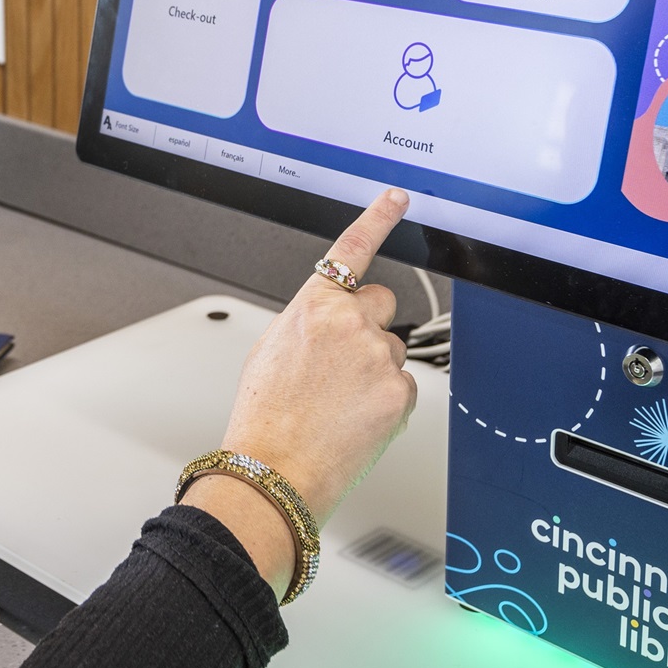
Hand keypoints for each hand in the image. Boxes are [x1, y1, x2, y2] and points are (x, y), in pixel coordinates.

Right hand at [183, 188, 418, 594]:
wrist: (273, 469)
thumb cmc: (264, 416)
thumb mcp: (271, 350)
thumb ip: (308, 324)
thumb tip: (328, 325)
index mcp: (314, 305)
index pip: (352, 249)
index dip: (378, 217)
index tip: (397, 198)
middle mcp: (351, 322)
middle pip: (380, 305)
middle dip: (368, 326)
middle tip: (342, 366)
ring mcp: (379, 357)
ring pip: (390, 351)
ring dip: (374, 370)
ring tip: (339, 405)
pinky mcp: (401, 392)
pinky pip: (402, 387)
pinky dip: (384, 403)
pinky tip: (354, 421)